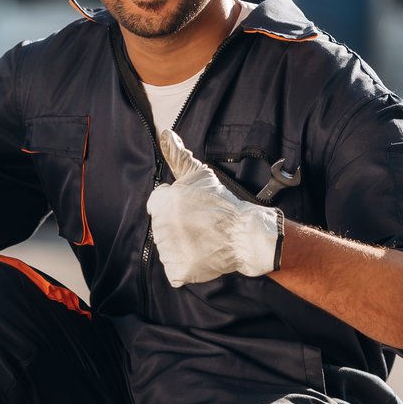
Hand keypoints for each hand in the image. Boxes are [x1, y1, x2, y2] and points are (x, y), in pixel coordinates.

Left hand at [145, 130, 282, 286]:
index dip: (175, 207)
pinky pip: (174, 270)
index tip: (193, 210)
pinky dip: (186, 266)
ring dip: (182, 246)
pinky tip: (201, 254)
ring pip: (166, 248)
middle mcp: (163, 226)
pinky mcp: (178, 269)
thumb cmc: (223, 202)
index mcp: (164, 202)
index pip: (156, 206)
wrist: (245, 233)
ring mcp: (170, 249)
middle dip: (178, 226)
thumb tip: (164, 133)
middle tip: (201, 225)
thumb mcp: (199, 175)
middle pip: (160, 228)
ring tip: (202, 239)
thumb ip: (177, 156)